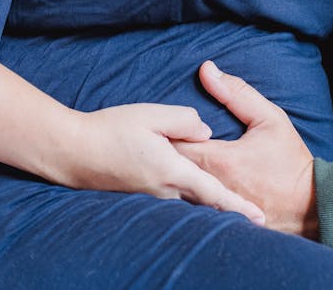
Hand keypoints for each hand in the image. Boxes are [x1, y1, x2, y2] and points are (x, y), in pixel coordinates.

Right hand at [56, 102, 265, 224]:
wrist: (72, 151)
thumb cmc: (110, 129)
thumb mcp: (150, 114)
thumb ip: (184, 120)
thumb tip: (205, 132)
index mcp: (172, 170)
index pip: (214, 192)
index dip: (238, 206)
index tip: (260, 218)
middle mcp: (164, 191)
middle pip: (204, 203)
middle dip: (228, 210)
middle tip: (255, 218)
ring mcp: (151, 197)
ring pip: (187, 202)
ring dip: (207, 204)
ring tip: (229, 208)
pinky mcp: (140, 196)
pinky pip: (171, 200)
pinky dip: (187, 200)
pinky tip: (189, 193)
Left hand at [174, 61, 318, 236]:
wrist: (310, 204)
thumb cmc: (289, 160)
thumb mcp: (269, 119)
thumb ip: (236, 93)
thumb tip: (207, 69)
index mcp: (218, 159)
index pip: (173, 143)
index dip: (164, 132)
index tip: (160, 125)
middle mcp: (210, 185)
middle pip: (169, 167)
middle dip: (161, 153)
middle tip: (154, 140)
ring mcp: (212, 206)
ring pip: (176, 189)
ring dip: (169, 173)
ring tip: (161, 160)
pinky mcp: (217, 218)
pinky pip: (190, 205)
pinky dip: (183, 193)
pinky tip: (179, 184)